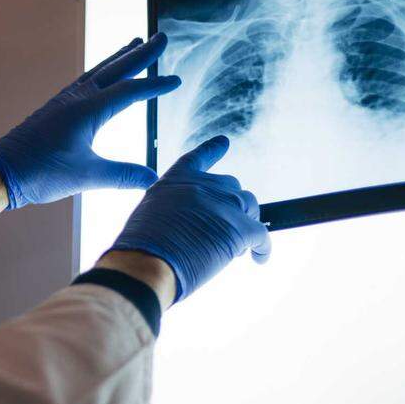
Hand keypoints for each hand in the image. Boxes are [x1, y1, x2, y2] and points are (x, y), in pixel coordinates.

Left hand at [0, 33, 180, 208]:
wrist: (2, 172)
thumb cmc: (41, 172)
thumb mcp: (86, 176)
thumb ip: (122, 175)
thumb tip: (153, 179)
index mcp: (87, 110)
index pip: (129, 91)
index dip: (154, 85)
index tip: (176, 80)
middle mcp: (76, 99)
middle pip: (115, 69)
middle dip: (140, 53)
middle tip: (161, 36)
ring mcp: (63, 101)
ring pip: (97, 71)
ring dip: (118, 58)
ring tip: (134, 43)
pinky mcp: (55, 108)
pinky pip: (84, 81)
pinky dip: (99, 72)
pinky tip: (101, 75)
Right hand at [110, 135, 270, 302]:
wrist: (147, 262)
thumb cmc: (141, 246)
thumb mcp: (148, 213)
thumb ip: (171, 208)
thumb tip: (187, 223)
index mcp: (177, 180)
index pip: (199, 157)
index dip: (213, 149)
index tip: (224, 141)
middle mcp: (203, 186)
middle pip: (232, 187)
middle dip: (232, 205)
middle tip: (225, 229)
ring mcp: (224, 204)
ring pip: (250, 207)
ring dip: (247, 223)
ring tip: (239, 246)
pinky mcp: (240, 228)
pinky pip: (262, 235)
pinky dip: (263, 248)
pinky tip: (259, 258)